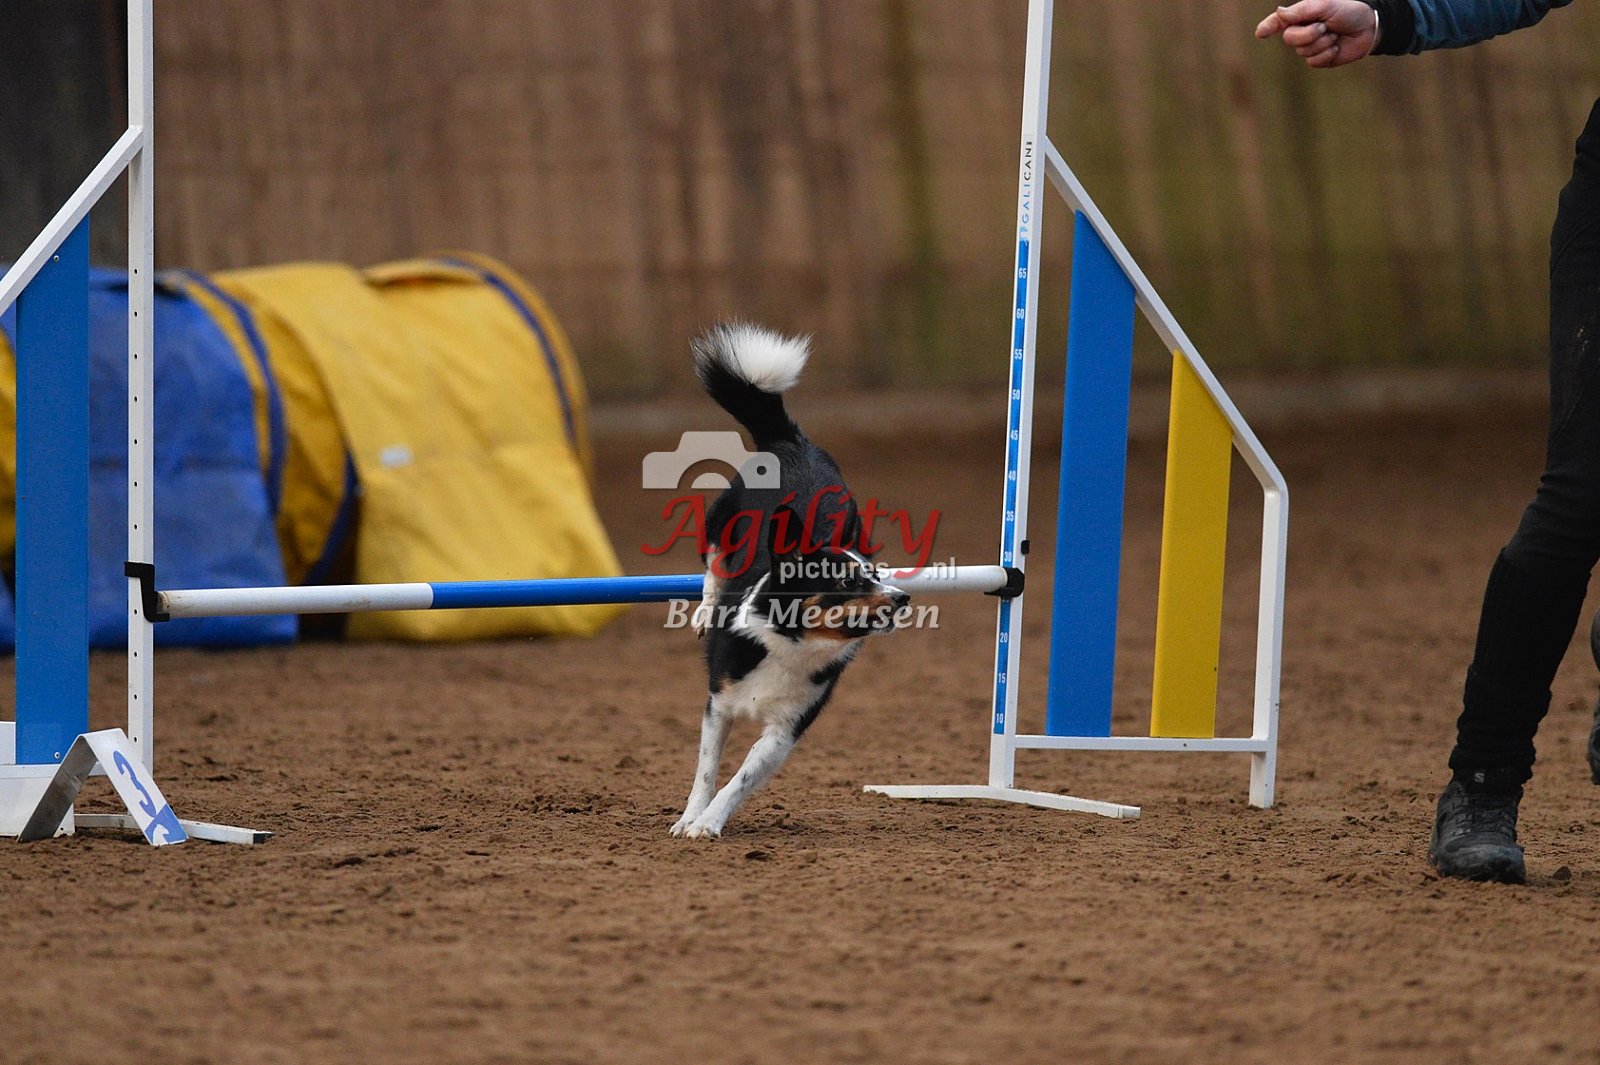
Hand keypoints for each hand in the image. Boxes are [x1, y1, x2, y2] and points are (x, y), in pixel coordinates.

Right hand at [1255, 0, 1378, 67]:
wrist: (1369, 28)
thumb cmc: (1348, 11)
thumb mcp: (1326, 5)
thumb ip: (1302, 10)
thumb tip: (1279, 13)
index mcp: (1301, 15)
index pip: (1279, 22)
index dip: (1268, 27)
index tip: (1260, 33)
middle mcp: (1302, 31)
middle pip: (1290, 39)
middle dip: (1308, 34)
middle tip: (1325, 26)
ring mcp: (1309, 46)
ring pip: (1303, 51)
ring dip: (1322, 43)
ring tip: (1334, 35)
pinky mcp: (1319, 59)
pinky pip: (1313, 61)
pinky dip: (1327, 54)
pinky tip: (1336, 47)